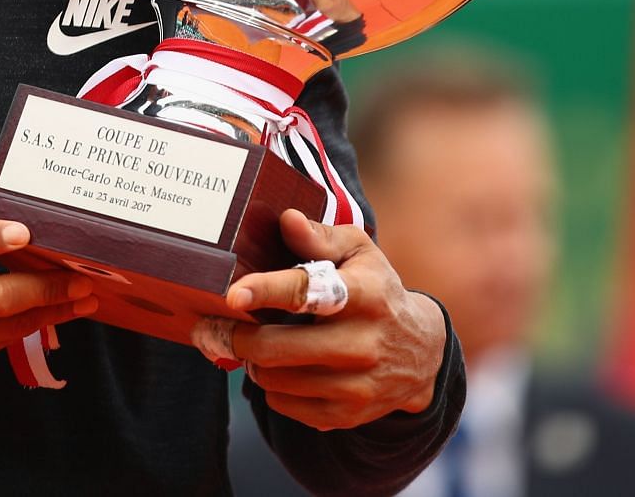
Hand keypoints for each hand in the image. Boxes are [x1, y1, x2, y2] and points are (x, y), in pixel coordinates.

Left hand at [221, 210, 444, 430]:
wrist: (422, 353)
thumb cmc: (377, 291)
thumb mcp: (359, 254)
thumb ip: (320, 237)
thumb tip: (286, 219)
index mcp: (363, 295)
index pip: (308, 293)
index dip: (266, 291)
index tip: (233, 294)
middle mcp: (363, 343)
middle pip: (277, 348)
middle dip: (235, 335)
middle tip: (213, 325)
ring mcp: (357, 385)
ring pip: (275, 379)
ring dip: (253, 361)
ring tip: (254, 343)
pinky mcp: (348, 414)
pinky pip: (285, 406)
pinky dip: (272, 387)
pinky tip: (281, 368)